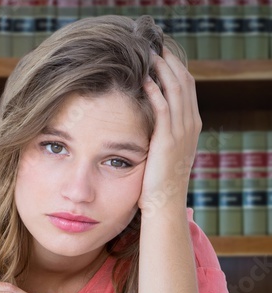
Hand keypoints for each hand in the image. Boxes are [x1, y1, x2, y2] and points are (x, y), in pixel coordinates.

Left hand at [139, 45, 201, 211]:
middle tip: (154, 46)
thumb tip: (145, 116)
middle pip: (184, 83)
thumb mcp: (164, 149)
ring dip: (162, 71)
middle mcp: (190, 125)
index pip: (186, 87)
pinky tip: (144, 80)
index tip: (160, 54)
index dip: (175, 68)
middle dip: (169, 63)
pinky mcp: (168, 140)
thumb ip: (160, 131)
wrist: (164, 203)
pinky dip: (155, 92)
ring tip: (148, 55)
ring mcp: (182, 132)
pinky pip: (163, 109)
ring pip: (176, 92)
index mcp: (191, 125)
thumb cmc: (157, 179)